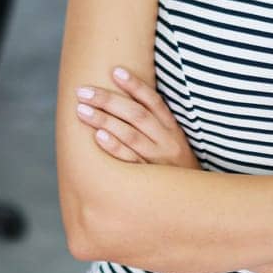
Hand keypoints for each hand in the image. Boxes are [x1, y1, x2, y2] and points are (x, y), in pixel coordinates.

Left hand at [74, 67, 198, 169]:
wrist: (191, 202)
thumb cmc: (174, 168)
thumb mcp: (172, 142)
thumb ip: (153, 123)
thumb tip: (124, 98)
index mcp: (172, 129)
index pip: (154, 101)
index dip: (135, 85)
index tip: (115, 70)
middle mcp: (167, 142)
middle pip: (136, 115)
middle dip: (108, 100)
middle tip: (83, 91)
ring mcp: (158, 162)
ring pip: (131, 135)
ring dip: (104, 120)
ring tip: (82, 110)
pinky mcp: (149, 181)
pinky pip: (130, 162)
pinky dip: (115, 148)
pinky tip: (98, 137)